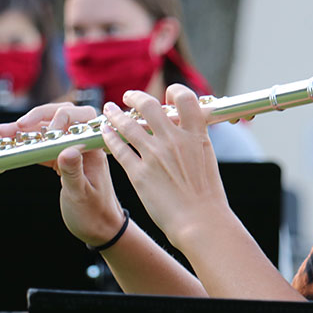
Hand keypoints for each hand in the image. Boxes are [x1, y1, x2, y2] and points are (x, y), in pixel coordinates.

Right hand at [0, 102, 124, 245]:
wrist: (101, 229)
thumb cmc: (94, 214)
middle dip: (36, 118)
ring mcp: (71, 151)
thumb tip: (67, 150)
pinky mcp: (61, 161)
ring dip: (26, 130)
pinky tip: (10, 144)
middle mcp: (83, 145)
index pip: (80, 118)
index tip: (43, 131)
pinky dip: (26, 144)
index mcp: (93, 148)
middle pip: (60, 118)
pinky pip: (42, 146)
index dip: (59, 117)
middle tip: (14, 127)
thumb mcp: (81, 195)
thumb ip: (73, 172)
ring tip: (2, 132)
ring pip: (47, 131)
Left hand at [100, 84, 229, 248]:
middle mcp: (173, 140)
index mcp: (195, 135)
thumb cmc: (207, 195)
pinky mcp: (139, 173)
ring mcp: (155, 155)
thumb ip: (194, 139)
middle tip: (128, 97)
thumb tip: (186, 127)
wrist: (201, 221)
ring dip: (115, 114)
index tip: (165, 94)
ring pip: (127, 124)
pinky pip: (119, 148)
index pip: (185, 98)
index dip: (173, 91)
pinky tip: (105, 132)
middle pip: (149, 105)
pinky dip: (109, 137)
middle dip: (135, 97)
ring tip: (109, 109)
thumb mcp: (206, 158)